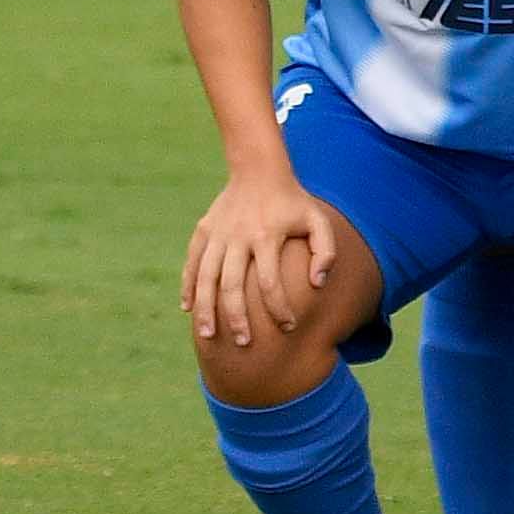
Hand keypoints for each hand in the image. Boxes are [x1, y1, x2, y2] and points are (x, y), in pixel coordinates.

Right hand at [181, 167, 338, 348]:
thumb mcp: (318, 220)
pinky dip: (188, 286)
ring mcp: (218, 234)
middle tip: (245, 344)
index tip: (289, 327)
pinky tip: (187, 308)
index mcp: (267, 236)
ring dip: (206, 309)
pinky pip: (192, 263)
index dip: (279, 309)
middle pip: (232, 286)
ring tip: (208, 336)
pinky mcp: (203, 231)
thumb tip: (318, 284)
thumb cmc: (293, 201)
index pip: (270, 283)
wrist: (258, 169)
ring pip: (206, 278)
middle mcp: (238, 237)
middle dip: (237, 318)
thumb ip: (325, 252)